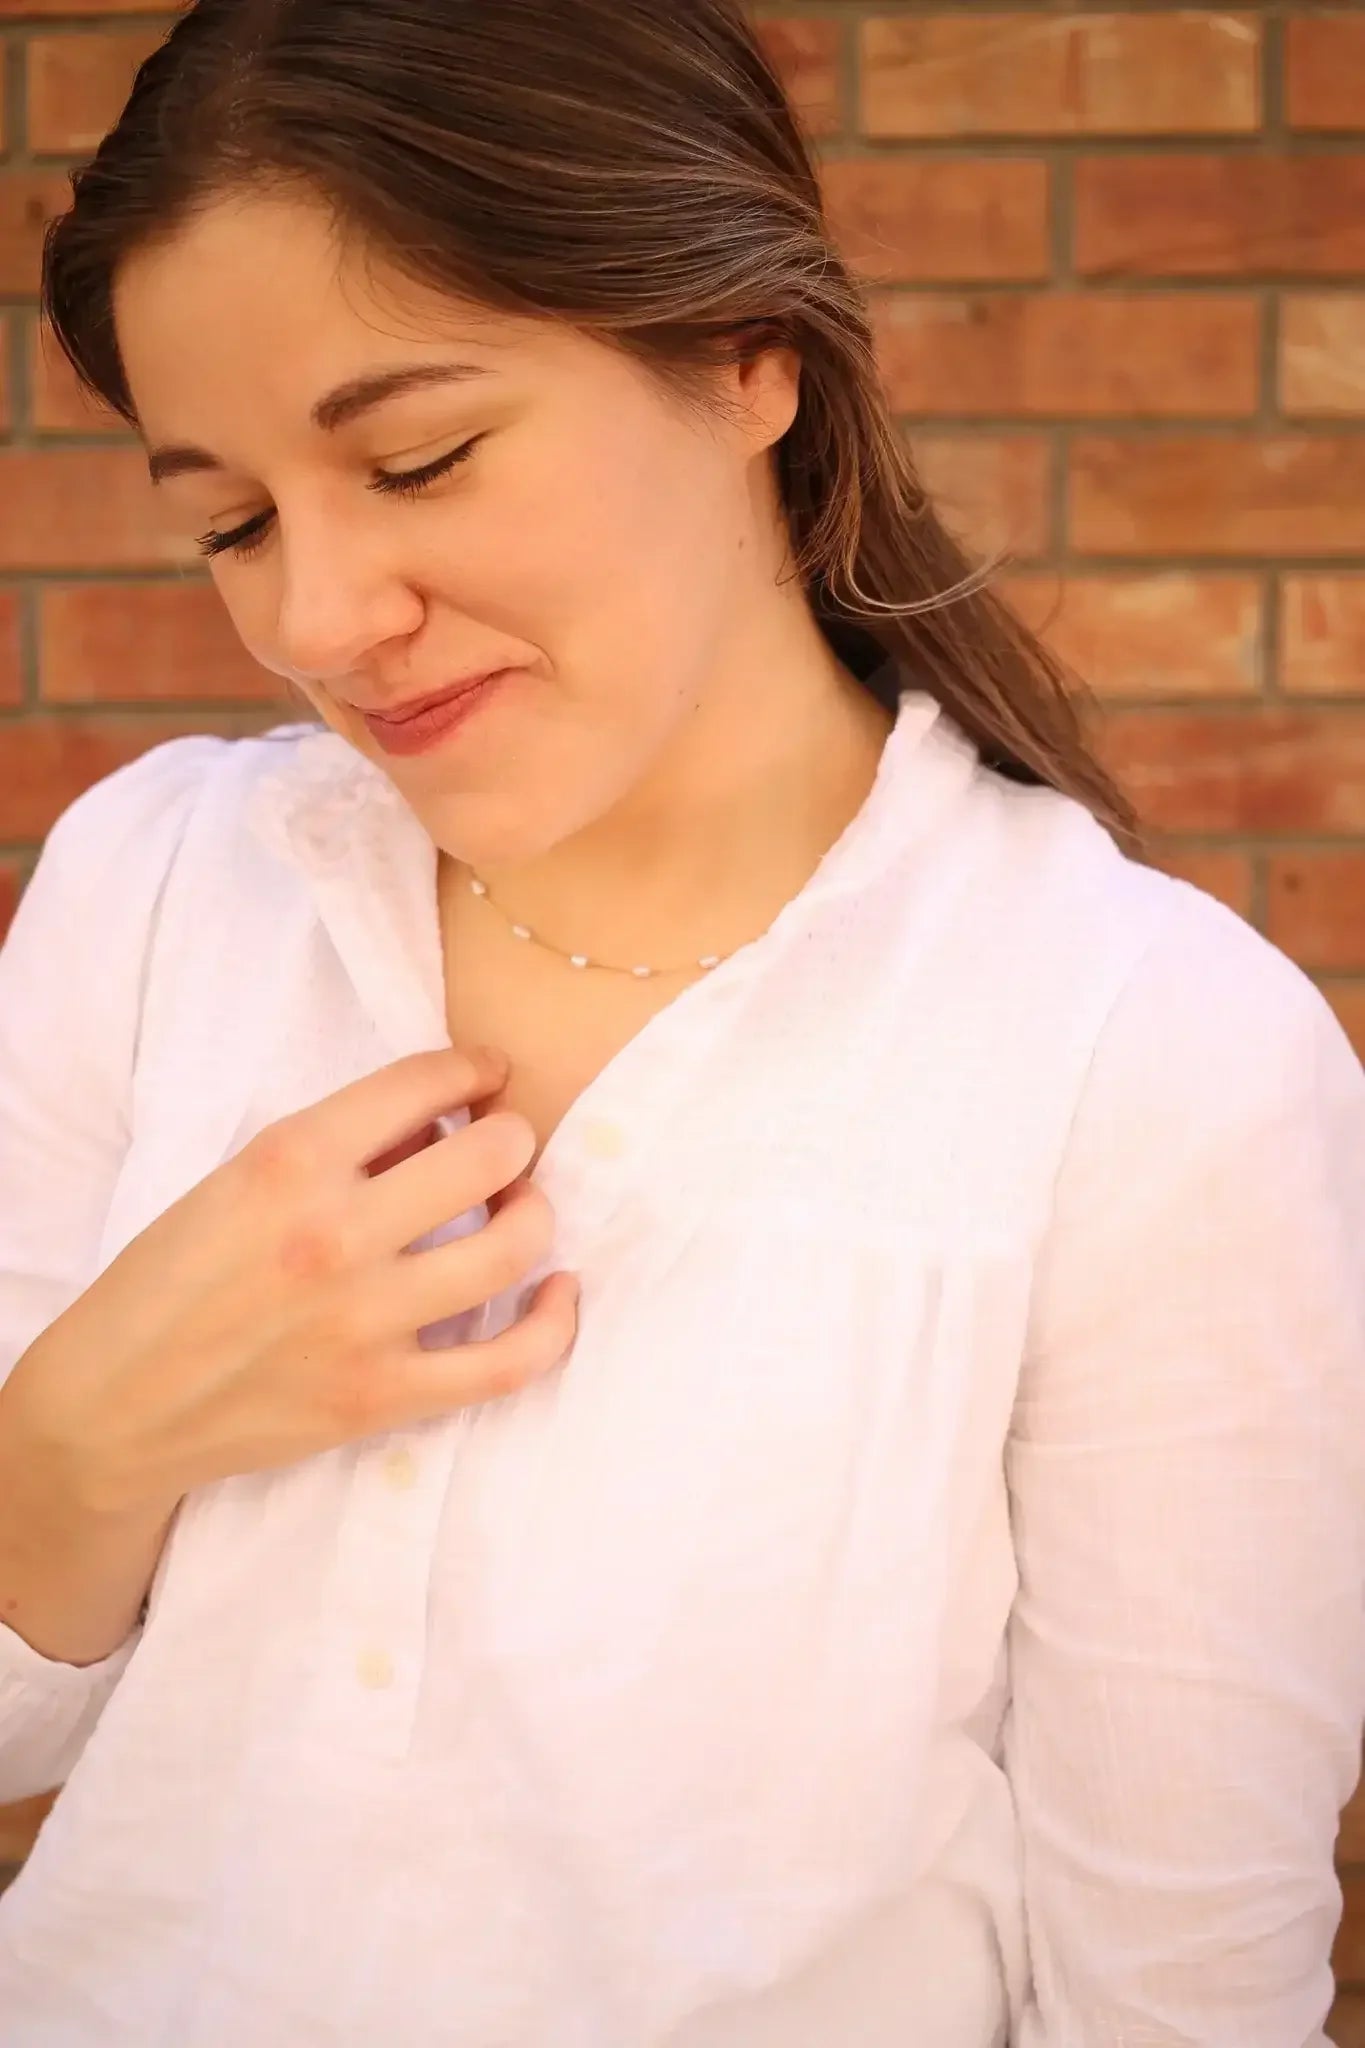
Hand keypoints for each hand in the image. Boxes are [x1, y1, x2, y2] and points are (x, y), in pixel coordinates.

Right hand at [11, 1047, 574, 1515]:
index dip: (474, 1069)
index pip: (423, 1083)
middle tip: (503, 1148)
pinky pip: (508, 1360)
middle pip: (490, 1157)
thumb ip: (337, 1149)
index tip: (487, 1075)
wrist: (115, 1404)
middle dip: (511, 1139)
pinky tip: (559, 1292)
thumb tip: (438, 1125)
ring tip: (519, 1212)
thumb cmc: (172, 1281)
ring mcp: (364, 1320)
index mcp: (289, 1161)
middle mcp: (334, 1233)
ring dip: (534, 1216)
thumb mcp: (235, 1180)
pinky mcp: (383, 1396)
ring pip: (512, 1248)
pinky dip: (554, 1323)